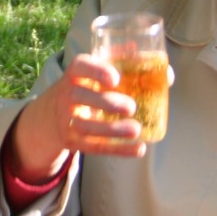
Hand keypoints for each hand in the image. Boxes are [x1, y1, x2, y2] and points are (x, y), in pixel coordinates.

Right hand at [7, 53, 157, 180]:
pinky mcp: (73, 141)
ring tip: (136, 130)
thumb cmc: (86, 86)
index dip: (96, 70)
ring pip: (87, 126)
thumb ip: (125, 66)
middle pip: (80, 96)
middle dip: (106, 102)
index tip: (116, 77)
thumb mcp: (96, 72)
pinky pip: (94, 147)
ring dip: (112, 130)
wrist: (51, 114)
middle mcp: (66, 95)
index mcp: (75, 73)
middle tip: (131, 107)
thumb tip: (164, 69)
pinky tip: (139, 149)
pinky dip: (118, 150)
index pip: (79, 66)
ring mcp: (67, 120)